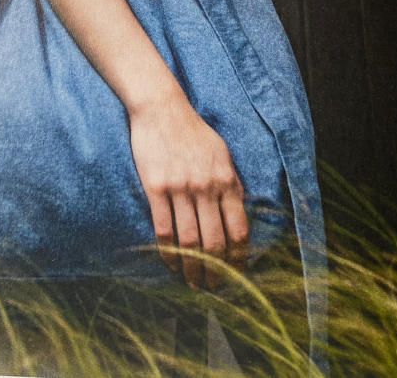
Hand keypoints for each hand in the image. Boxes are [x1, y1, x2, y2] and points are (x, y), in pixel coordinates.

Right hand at [128, 91, 248, 289]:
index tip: (236, 273)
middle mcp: (206, 187)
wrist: (162, 109)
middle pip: (214, 242)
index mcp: (226, 180)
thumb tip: (240, 212)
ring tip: (192, 282)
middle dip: (216, 272)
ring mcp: (180, 188)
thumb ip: (231, 183)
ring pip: (189, 241)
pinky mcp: (156, 188)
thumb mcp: (222, 153)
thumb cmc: (193, 131)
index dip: (239, 258)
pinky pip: (163, 228)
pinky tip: (170, 263)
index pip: (239, 230)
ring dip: (191, 268)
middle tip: (212, 287)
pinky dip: (168, 252)